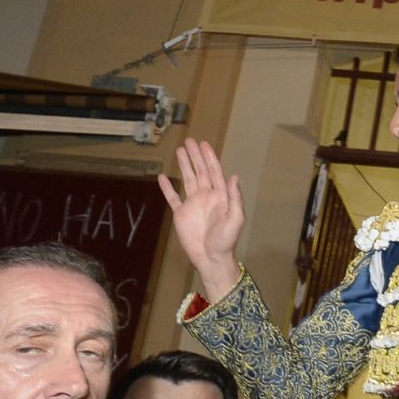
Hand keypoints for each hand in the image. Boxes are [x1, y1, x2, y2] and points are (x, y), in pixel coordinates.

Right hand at [157, 140, 245, 300]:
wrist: (211, 257)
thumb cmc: (226, 240)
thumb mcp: (235, 218)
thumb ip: (234, 197)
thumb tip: (234, 176)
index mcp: (220, 196)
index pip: (214, 172)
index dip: (209, 158)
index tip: (203, 144)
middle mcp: (206, 196)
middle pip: (200, 171)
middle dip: (195, 156)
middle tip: (190, 141)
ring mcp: (193, 204)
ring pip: (188, 180)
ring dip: (184, 166)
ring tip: (180, 151)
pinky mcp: (181, 214)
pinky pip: (173, 198)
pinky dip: (168, 188)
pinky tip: (163, 177)